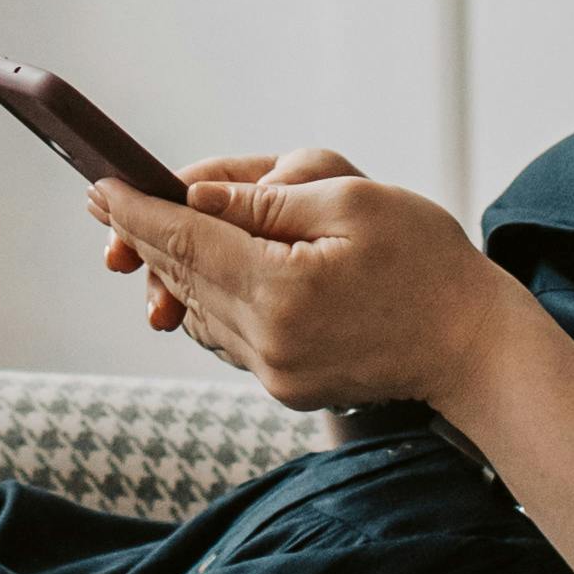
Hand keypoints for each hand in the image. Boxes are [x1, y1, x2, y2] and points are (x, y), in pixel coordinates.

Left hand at [89, 152, 506, 411]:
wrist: (475, 347)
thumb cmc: (425, 260)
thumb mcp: (351, 201)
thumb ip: (265, 198)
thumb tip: (196, 195)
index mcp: (281, 288)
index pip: (186, 241)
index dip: (137, 211)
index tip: (98, 186)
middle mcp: (267, 341)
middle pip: (184, 277)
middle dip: (143, 237)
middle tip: (104, 202)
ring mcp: (275, 373)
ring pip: (199, 310)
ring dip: (175, 270)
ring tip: (148, 234)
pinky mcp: (286, 387)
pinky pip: (227, 336)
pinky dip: (209, 301)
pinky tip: (205, 274)